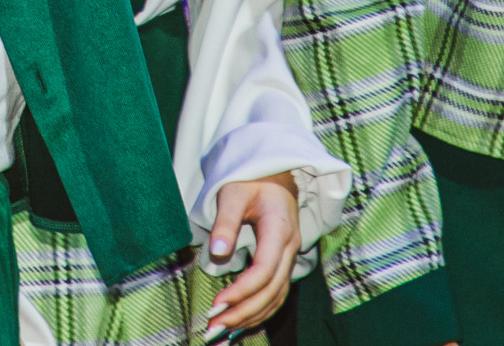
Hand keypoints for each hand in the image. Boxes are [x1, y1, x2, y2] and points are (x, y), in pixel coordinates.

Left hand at [200, 172, 299, 337]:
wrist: (275, 173)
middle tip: (213, 328)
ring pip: (276, 297)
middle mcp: (290, 247)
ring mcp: (290, 257)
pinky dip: (259, 312)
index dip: (242, 291)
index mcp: (280, 228)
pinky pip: (275, 295)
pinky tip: (239, 324)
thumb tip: (217, 254)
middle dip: (243, 313)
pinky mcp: (283, 263)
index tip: (216, 305)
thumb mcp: (233, 192)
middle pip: (272, 290)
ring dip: (250, 318)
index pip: (264, 270)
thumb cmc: (251, 180)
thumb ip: (225, 222)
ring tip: (221, 332)